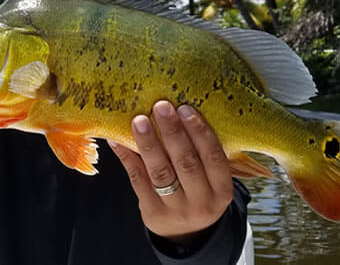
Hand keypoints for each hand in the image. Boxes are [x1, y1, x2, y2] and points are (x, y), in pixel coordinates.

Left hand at [110, 101, 232, 244]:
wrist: (184, 233)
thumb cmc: (197, 192)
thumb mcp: (211, 179)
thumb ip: (201, 153)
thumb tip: (178, 110)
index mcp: (222, 190)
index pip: (213, 158)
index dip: (199, 132)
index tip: (185, 108)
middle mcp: (202, 201)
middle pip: (186, 163)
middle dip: (173, 133)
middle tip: (161, 107)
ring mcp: (177, 210)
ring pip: (161, 173)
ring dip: (149, 144)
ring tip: (139, 121)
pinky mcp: (153, 213)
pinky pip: (138, 181)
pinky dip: (127, 158)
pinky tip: (118, 140)